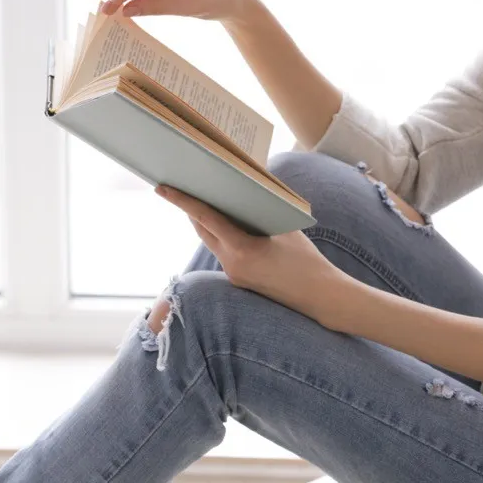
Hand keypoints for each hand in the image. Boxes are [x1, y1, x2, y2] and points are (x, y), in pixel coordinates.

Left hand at [156, 185, 344, 323]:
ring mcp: (234, 275)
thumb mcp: (285, 228)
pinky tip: (229, 223)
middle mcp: (232, 264)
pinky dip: (223, 236)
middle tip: (184, 186)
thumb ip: (263, 210)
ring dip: (207, 222)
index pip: (205, 218)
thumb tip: (246, 189)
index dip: (182, 201)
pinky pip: (225, 253)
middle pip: (202, 230)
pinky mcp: (239, 281)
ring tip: (206, 199)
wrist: (320, 297)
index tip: (162, 188)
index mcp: (241, 249)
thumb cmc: (307, 260)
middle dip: (192, 208)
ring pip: (213, 242)